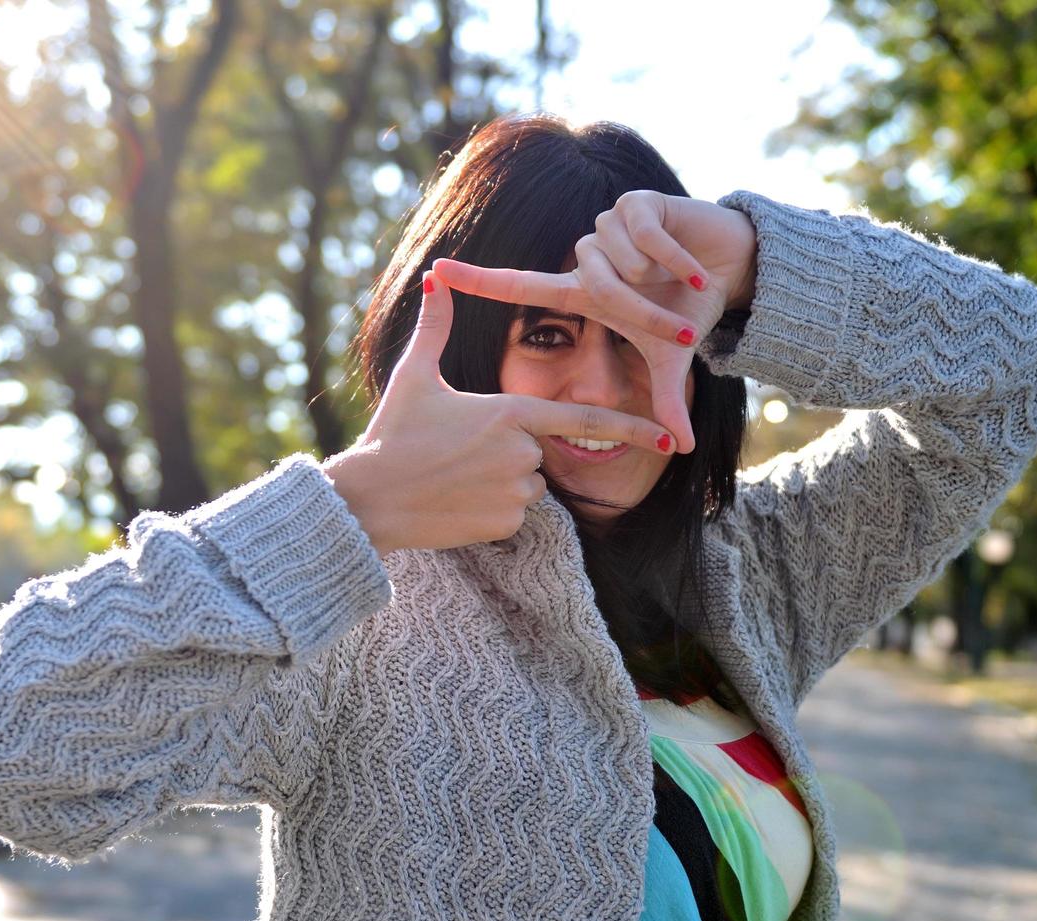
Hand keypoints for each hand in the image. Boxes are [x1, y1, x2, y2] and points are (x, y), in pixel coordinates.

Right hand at [323, 271, 672, 555]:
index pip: (584, 419)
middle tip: (458, 454)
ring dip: (501, 481)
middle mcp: (522, 453)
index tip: (667, 436)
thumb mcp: (414, 376)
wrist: (368, 501)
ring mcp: (516, 493)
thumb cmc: (392, 435)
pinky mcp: (504, 526)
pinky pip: (511, 514)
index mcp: (510, 413)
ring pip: (527, 484)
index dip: (631, 426)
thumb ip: (435, 327)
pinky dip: (489, 509)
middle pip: (539, 451)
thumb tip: (433, 279)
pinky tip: (454, 503)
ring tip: (454, 477)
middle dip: (509, 452)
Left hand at [433, 191, 756, 453]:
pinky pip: (644, 233)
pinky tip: (695, 267)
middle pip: (594, 283)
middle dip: (640, 309)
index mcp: (582, 291)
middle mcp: (588, 256)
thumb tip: (684, 447)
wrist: (731, 267)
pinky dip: (676, 257)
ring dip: (657, 277)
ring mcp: (609, 226)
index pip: (519, 286)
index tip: (435, 272)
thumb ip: (666, 398)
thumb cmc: (690, 309)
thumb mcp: (672, 357)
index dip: (478, 281)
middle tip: (677, 325)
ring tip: (681, 282)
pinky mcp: (636, 201)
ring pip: (618, 257)